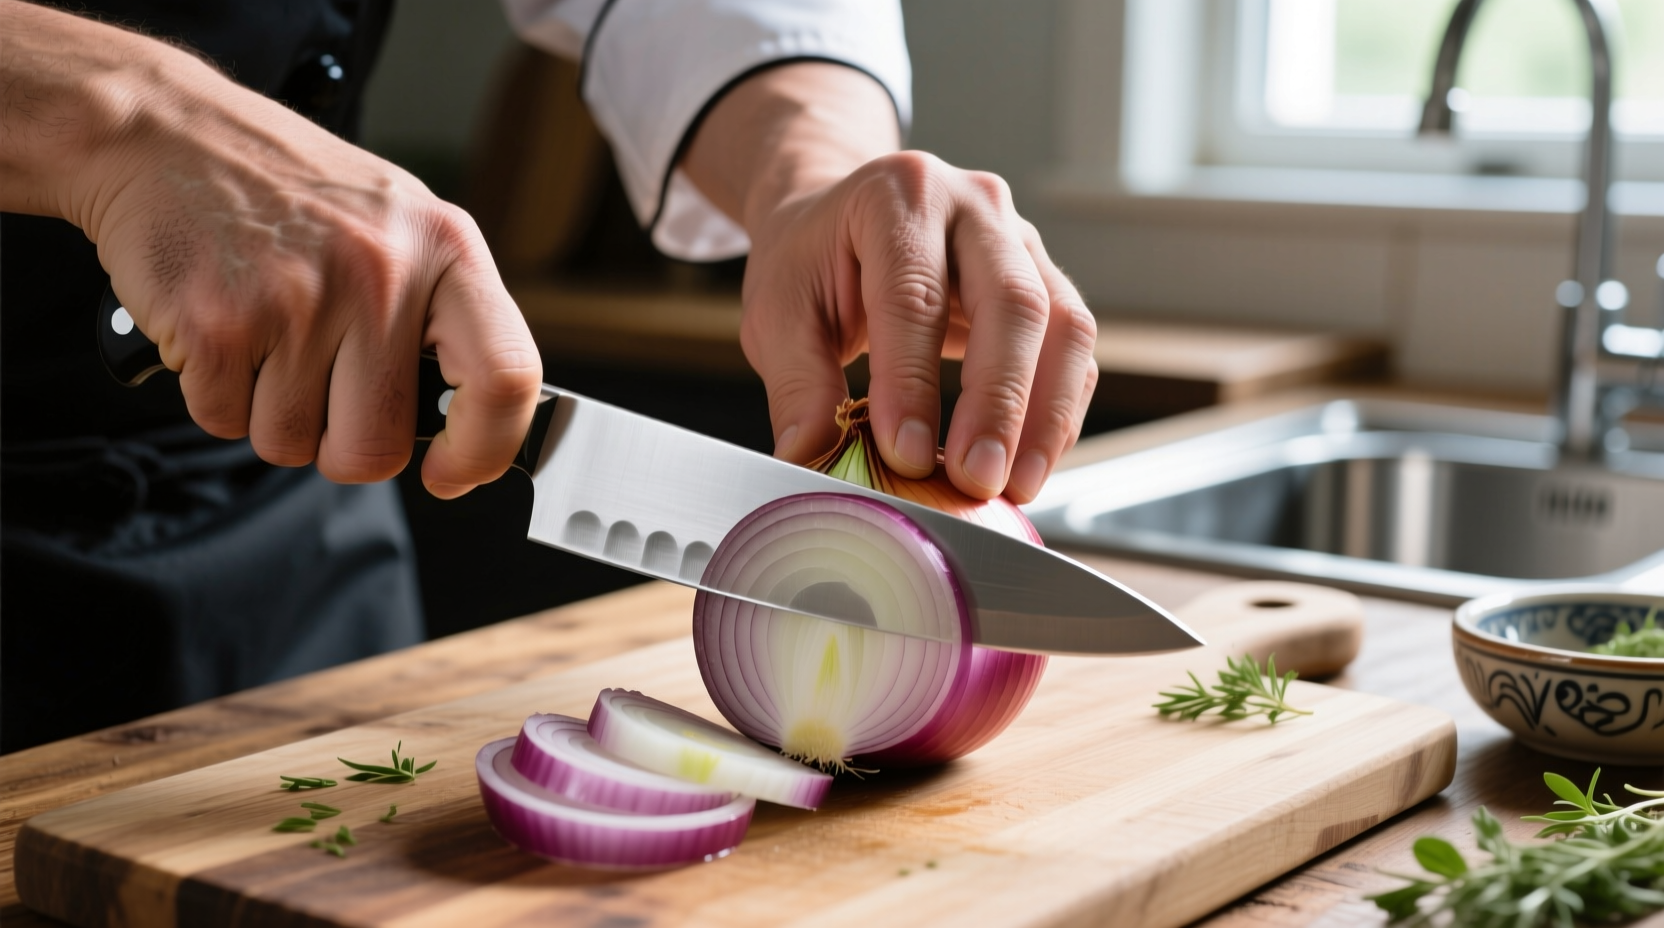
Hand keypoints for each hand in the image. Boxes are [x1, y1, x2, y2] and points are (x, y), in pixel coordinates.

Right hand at [0, 2, 541, 496]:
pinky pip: (224, 422)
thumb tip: (472, 426)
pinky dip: (216, 395)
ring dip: (271, 415)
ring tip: (268, 336)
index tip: (454, 472)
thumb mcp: (400, 225)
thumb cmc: (292, 191)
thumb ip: (442, 315)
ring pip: (292, 443)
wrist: (165, 133)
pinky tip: (224, 329)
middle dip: (342, 444)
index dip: (485, 448)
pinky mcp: (218, 321)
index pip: (506, 376)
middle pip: (378, 447)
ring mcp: (299, 298)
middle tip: (321, 386)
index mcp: (446, 248)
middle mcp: (381, 272)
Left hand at [742, 153, 1097, 503]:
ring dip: (1046, 415)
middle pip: (1013, 302)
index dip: (913, 381)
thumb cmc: (814, 260)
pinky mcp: (1047, 282)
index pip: (914, 295)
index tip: (906, 455)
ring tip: (1017, 484)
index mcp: (898, 196)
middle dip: (1000, 402)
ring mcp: (1021, 240)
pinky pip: (1072, 351)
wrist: (845, 219)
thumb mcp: (778, 312)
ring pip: (1063, 325)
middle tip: (977, 477)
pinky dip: (1057, 413)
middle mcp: (974, 207)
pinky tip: (1029, 463)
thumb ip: (797, 384)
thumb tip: (813, 457)